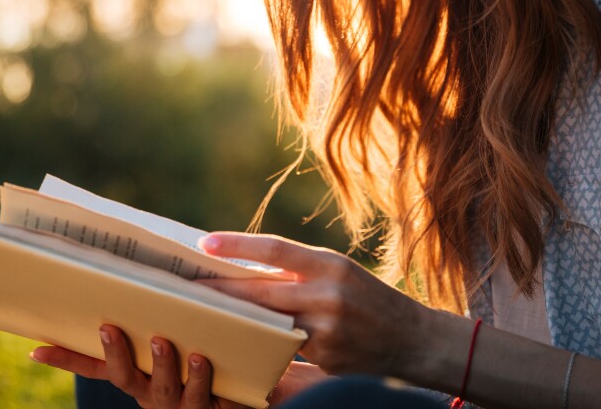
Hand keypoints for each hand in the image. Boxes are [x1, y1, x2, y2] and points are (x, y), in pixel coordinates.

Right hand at [31, 325, 243, 408]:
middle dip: (117, 354)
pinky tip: (204, 359)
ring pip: (170, 388)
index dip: (67, 360)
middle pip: (127, 378)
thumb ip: (157, 304)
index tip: (38, 348)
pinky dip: (206, 379)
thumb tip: (133, 260)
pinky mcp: (219, 407)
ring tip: (169, 344)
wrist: (253, 386)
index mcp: (139, 374)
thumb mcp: (178, 323)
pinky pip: (212, 398)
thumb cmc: (204, 342)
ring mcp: (185, 402)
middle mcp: (155, 392)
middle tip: (110, 329)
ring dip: (168, 366)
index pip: (95, 367)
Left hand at [198, 233, 432, 378]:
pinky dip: (262, 341)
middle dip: (221, 289)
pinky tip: (240, 340)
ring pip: (267, 321)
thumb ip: (298, 270)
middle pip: (261, 289)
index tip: (204, 242)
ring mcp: (327, 328)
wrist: (411, 339)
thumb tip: (246, 269)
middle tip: (189, 287)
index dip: (236, 244)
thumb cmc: (367, 298)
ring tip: (205, 312)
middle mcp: (328, 293)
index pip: (274, 248)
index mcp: (330, 264)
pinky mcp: (325, 357)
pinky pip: (283, 346)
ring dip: (236, 317)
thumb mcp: (339, 272)